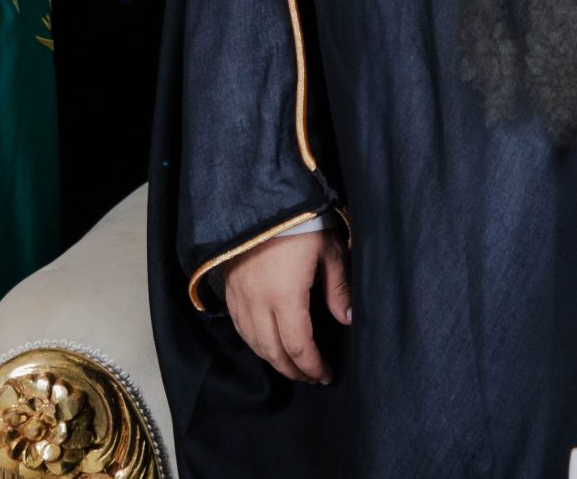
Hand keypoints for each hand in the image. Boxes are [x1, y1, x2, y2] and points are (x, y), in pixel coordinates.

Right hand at [223, 228, 351, 384]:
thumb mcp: (330, 251)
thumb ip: (338, 288)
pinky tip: (267, 345)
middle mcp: (258, 304)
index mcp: (285, 297)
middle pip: (273, 352)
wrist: (261, 201)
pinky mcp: (229, 291)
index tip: (326, 375)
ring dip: (273, 360)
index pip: (298, 346)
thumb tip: (347, 319)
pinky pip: (239, 328)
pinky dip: (255, 343)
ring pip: (254, 344)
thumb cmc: (302, 223)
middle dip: (294, 370)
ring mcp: (240, 299)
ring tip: (293, 366)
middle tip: (312, 377)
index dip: (313, 366)